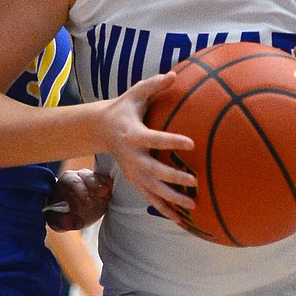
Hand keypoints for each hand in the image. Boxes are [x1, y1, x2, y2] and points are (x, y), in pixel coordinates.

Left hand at [44, 169, 111, 231]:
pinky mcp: (105, 189)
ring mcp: (94, 182)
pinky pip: (109, 185)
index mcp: (67, 181)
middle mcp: (81, 178)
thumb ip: (64, 221)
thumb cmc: (60, 214)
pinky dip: (112, 188)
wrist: (67, 212)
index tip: (87, 203)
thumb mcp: (57, 219)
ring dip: (105, 185)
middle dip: (94, 185)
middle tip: (101, 193)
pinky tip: (116, 192)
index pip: (72, 182)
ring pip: (100, 179)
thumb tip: (79, 223)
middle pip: (88, 177)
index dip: (80, 191)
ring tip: (109, 193)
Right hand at [100, 72, 196, 223]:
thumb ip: (153, 85)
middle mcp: (132, 157)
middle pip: (154, 170)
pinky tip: (182, 221)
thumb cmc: (124, 108)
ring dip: (173, 199)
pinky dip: (165, 210)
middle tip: (195, 181)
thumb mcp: (135, 94)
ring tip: (194, 205)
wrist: (100, 129)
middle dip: (174, 177)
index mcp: (133, 135)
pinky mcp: (134, 181)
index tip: (191, 144)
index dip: (171, 141)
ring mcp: (133, 172)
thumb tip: (174, 75)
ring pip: (153, 189)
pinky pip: (151, 198)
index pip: (154, 139)